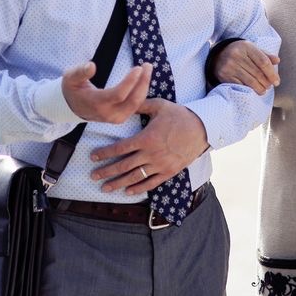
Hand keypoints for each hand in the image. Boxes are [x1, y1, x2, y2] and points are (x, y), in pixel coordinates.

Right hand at [62, 62, 151, 123]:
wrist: (72, 107)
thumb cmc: (72, 89)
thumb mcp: (70, 78)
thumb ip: (80, 72)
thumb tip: (91, 65)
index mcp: (96, 103)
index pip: (118, 94)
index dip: (130, 81)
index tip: (138, 68)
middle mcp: (108, 114)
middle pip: (132, 100)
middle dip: (143, 82)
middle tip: (147, 65)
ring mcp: (115, 118)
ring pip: (136, 104)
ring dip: (144, 86)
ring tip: (148, 69)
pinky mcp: (120, 118)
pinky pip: (135, 106)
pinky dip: (141, 92)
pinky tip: (143, 79)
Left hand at [89, 98, 208, 194]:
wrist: (203, 129)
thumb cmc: (180, 115)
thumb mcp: (159, 106)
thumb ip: (140, 106)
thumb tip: (125, 102)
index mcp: (146, 137)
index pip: (120, 148)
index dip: (104, 153)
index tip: (92, 157)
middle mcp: (151, 154)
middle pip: (123, 166)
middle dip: (106, 172)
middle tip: (92, 176)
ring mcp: (160, 165)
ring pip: (135, 177)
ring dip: (118, 184)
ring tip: (105, 188)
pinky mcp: (169, 171)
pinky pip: (151, 183)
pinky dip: (138, 188)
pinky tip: (127, 192)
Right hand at [214, 40, 279, 94]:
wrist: (217, 56)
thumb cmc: (239, 53)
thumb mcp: (251, 49)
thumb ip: (264, 55)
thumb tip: (277, 60)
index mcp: (246, 46)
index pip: (263, 62)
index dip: (272, 73)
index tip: (276, 81)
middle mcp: (237, 55)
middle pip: (258, 73)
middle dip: (266, 82)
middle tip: (269, 86)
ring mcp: (230, 66)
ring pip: (250, 81)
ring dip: (260, 88)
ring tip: (263, 90)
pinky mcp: (225, 75)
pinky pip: (241, 85)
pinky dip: (249, 90)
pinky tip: (253, 90)